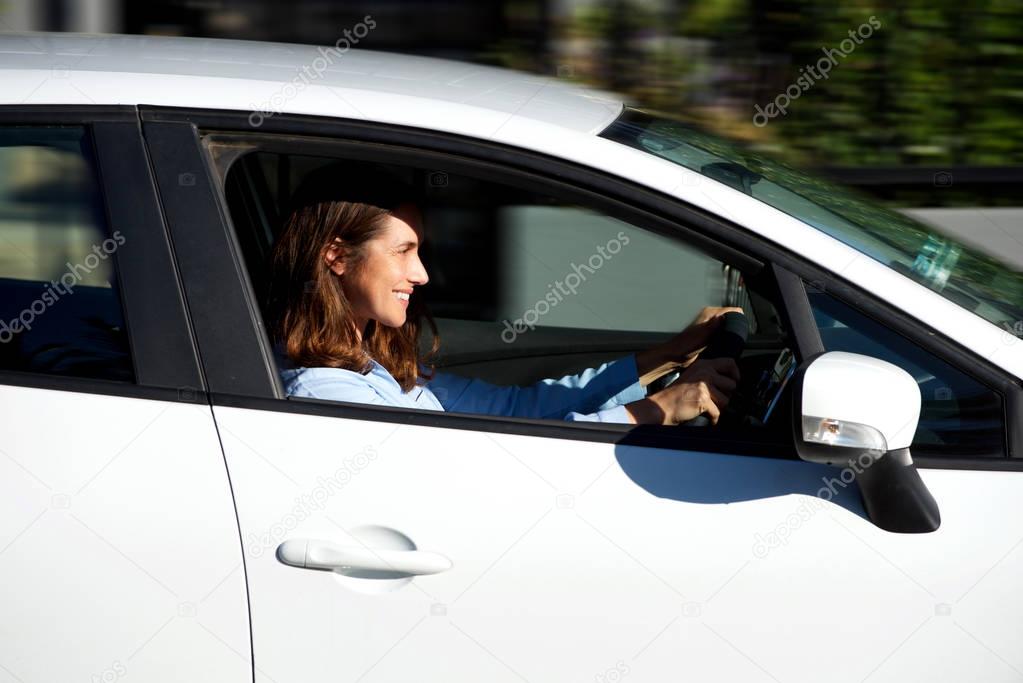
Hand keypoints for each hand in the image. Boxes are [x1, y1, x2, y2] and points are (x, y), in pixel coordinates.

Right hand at [625, 357, 739, 424]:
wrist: (662, 407)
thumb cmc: (677, 395)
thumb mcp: (693, 376)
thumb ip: (709, 374)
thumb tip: (731, 382)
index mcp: (703, 364)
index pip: (730, 363)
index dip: (735, 374)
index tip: (732, 382)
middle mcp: (705, 372)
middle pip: (732, 384)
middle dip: (725, 395)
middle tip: (713, 400)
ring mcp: (704, 385)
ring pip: (726, 400)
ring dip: (718, 407)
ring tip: (706, 407)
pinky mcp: (703, 399)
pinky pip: (718, 413)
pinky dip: (712, 419)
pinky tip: (705, 417)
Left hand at [635, 306, 743, 385]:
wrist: (675, 356)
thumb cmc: (684, 346)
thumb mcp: (701, 335)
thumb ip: (712, 326)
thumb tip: (723, 317)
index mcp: (709, 314)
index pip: (732, 310)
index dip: (740, 317)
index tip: (744, 327)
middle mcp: (710, 318)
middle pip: (732, 318)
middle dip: (737, 325)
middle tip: (740, 337)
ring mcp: (710, 327)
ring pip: (728, 326)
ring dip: (732, 332)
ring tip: (735, 341)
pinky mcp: (709, 336)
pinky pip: (723, 334)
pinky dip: (727, 338)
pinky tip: (727, 345)